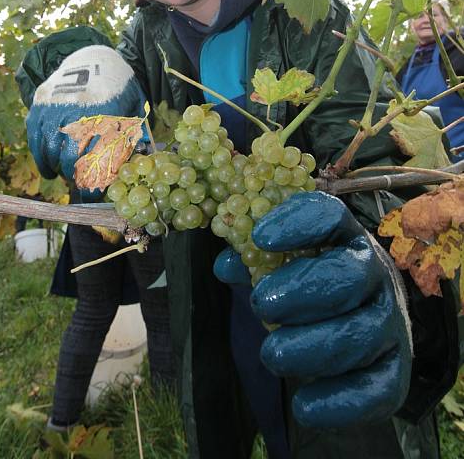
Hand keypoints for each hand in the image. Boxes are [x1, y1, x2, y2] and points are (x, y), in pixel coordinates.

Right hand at [26, 45, 145, 199]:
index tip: (95, 195)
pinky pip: (35, 139)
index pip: (99, 157)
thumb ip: (135, 135)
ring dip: (57, 170)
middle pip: (72, 159)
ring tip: (66, 177)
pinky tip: (49, 170)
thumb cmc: (118, 88)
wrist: (92, 57)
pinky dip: (41, 159)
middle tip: (81, 186)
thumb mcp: (134, 107)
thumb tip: (140, 163)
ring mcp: (56, 109)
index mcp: (107, 114)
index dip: (95, 182)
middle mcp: (79, 112)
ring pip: (50, 151)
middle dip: (75, 178)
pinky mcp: (40, 107)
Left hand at [214, 191, 411, 428]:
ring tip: (271, 354)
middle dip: (301, 290)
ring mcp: (388, 322)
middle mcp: (374, 273)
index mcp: (344, 235)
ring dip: (311, 347)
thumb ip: (253, 261)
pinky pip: (376, 389)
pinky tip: (303, 404)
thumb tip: (227, 264)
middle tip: (261, 303)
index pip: (328, 215)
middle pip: (347, 276)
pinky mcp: (393, 372)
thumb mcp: (284, 263)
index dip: (297, 223)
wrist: (366, 318)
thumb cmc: (313, 282)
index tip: (260, 236)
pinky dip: (339, 401)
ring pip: (359, 335)